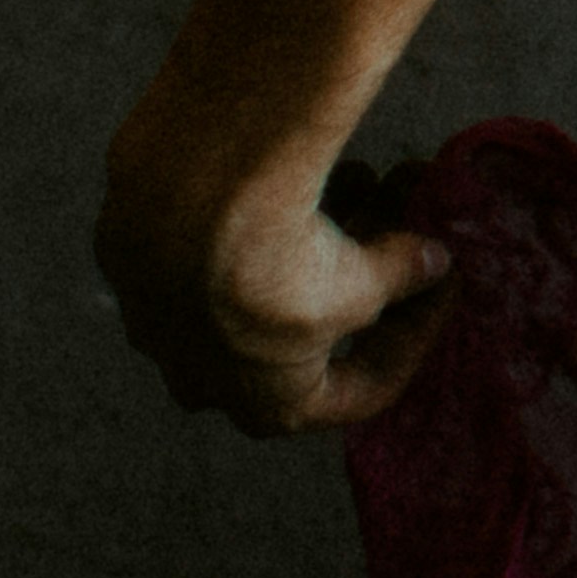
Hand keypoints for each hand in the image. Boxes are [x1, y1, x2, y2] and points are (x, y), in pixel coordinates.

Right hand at [96, 139, 451, 437]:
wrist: (185, 198)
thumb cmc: (284, 264)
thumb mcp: (365, 279)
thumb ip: (401, 277)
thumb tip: (431, 263)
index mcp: (268, 406)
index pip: (362, 387)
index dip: (414, 334)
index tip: (442, 282)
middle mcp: (203, 377)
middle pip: (308, 323)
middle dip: (364, 267)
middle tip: (401, 215)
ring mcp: (159, 320)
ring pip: (260, 275)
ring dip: (324, 229)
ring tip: (369, 175)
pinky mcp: (133, 260)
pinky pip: (212, 240)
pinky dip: (263, 212)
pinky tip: (308, 171)